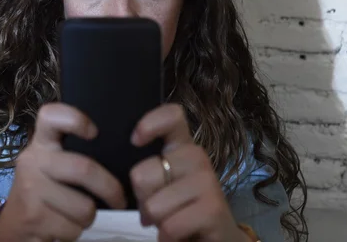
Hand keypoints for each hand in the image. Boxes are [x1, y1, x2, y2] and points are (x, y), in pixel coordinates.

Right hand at [0, 103, 126, 241]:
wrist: (11, 225)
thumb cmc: (42, 189)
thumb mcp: (51, 165)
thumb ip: (74, 155)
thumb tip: (120, 160)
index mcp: (41, 143)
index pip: (51, 116)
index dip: (75, 119)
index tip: (94, 132)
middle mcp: (32, 160)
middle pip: (83, 169)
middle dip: (110, 188)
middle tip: (119, 199)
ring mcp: (31, 189)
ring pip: (84, 207)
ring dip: (88, 216)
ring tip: (77, 213)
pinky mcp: (33, 217)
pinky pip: (74, 228)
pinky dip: (76, 232)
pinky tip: (62, 225)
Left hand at [130, 104, 248, 241]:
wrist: (217, 238)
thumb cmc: (182, 209)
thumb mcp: (163, 184)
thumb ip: (148, 172)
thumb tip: (128, 175)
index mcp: (182, 147)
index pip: (172, 116)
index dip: (149, 123)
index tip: (135, 141)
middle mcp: (197, 157)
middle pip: (142, 174)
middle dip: (142, 200)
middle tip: (158, 208)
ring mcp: (208, 181)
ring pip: (153, 206)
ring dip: (156, 222)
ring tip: (171, 222)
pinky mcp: (214, 208)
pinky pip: (169, 226)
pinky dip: (167, 238)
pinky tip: (178, 235)